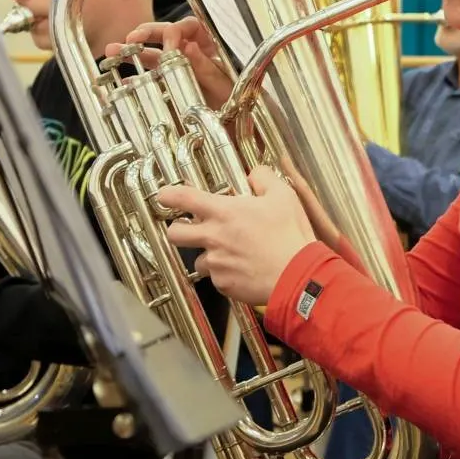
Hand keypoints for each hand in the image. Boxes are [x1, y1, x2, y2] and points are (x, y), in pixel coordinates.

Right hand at [111, 17, 232, 102]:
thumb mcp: (223, 83)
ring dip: (133, 53)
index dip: (175, 30)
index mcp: (208, 46)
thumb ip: (206, 66)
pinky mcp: (170, 86)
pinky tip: (123, 81)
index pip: (189, 27)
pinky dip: (136, 79)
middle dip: (146, 35)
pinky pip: (151, 78)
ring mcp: (178, 68)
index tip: (167, 42)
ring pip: (154, 55)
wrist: (236, 126)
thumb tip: (189, 46)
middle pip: (166, 35)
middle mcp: (191, 53)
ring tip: (113, 52)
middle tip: (130, 39)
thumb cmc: (236, 101)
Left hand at [157, 168, 317, 306]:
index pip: (185, 199)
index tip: (163, 195)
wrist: (296, 275)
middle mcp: (214, 237)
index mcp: (224, 212)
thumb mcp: (283, 196)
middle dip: (177, 230)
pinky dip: (226, 274)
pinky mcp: (223, 284)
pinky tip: (245, 270)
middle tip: (189, 229)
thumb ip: (264, 179)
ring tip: (232, 254)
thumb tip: (254, 174)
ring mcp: (216, 263)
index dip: (169, 195)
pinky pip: (217, 278)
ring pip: (198, 259)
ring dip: (209, 256)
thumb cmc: (289, 235)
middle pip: (175, 234)